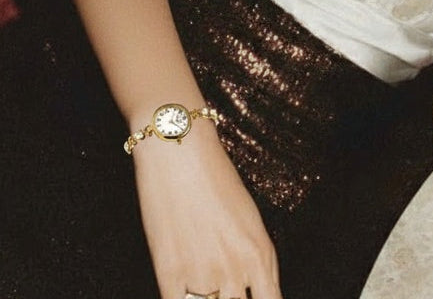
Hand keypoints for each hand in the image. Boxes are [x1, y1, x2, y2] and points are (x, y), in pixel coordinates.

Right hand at [133, 129, 281, 298]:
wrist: (181, 148)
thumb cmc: (215, 176)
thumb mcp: (249, 219)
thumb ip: (253, 259)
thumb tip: (251, 290)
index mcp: (262, 255)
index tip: (246, 296)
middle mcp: (237, 269)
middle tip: (219, 289)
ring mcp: (204, 273)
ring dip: (203, 298)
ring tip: (199, 277)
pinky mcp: (170, 271)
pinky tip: (179, 290)